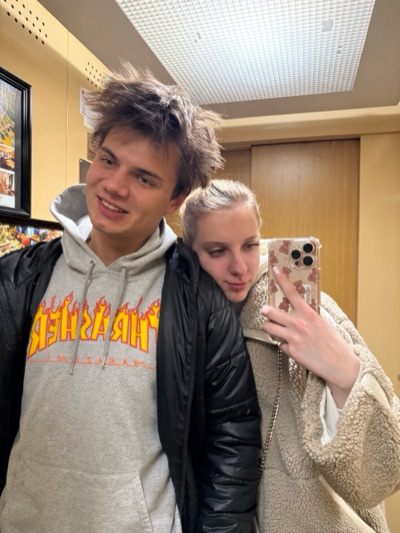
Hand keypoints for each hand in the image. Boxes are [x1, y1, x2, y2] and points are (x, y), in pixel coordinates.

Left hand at [260, 266, 359, 407]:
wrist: (340, 365)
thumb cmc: (334, 343)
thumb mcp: (323, 323)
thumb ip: (309, 316)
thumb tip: (300, 310)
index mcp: (308, 314)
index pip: (291, 292)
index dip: (281, 280)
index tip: (274, 270)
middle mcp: (299, 324)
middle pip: (271, 312)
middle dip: (266, 311)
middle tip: (265, 310)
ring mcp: (293, 338)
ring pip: (269, 328)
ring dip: (269, 327)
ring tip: (273, 328)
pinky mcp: (291, 351)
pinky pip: (280, 344)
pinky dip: (284, 345)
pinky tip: (293, 347)